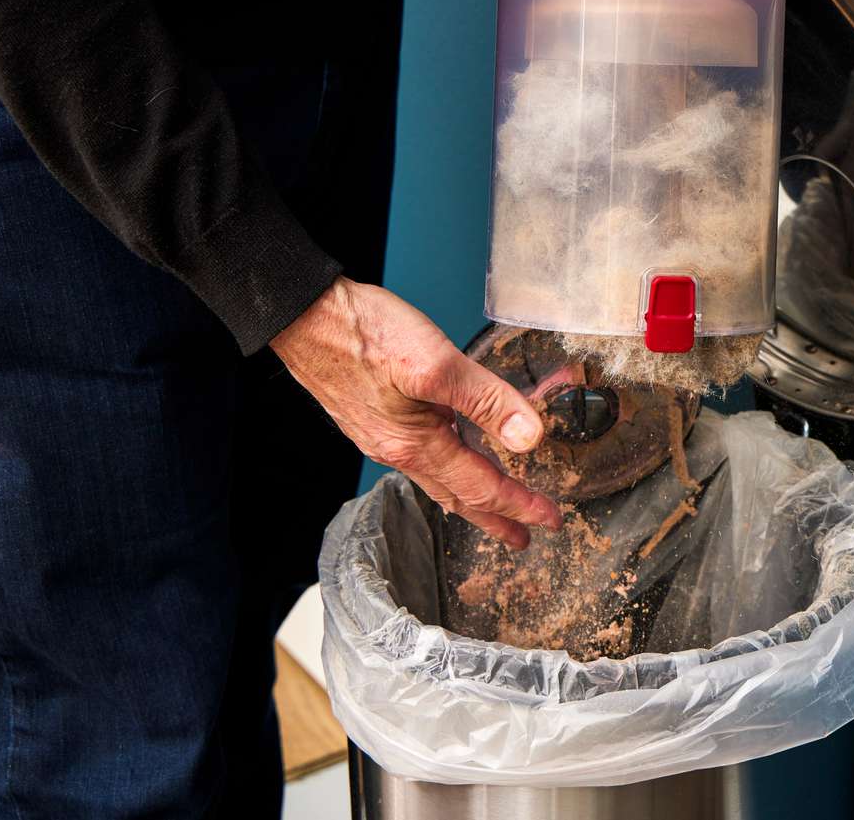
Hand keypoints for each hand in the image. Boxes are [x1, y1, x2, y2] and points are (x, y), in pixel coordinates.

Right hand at [271, 277, 560, 548]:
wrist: (304, 316)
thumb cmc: (363, 333)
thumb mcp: (436, 363)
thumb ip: (485, 400)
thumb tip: (528, 438)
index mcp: (416, 445)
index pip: (482, 487)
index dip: (520, 504)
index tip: (550, 520)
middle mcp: (398, 450)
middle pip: (458, 497)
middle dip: (495, 518)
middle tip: (522, 537)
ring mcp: (382, 437)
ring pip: (438, 479)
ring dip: (471, 496)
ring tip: (494, 507)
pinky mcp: (373, 418)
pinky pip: (421, 459)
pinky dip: (447, 470)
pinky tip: (451, 458)